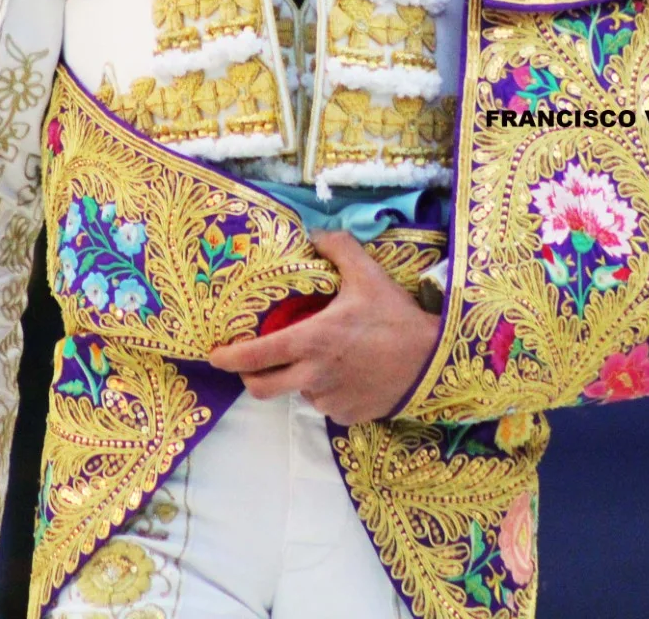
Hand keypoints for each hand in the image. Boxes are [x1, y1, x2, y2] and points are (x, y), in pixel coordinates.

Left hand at [208, 231, 441, 424]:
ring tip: (328, 358)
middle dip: (250, 377)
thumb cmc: (396, 318)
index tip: (215, 356)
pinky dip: (330, 391)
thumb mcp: (368, 275)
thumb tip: (314, 232)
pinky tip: (351, 373)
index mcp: (311, 341)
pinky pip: (327, 405)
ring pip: (300, 392)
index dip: (229, 358)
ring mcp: (330, 400)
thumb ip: (338, 249)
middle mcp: (313, 376)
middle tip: (255, 364)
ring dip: (302, 378)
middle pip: (262, 388)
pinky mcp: (347, 416)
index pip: (256, 356)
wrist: (434, 362)